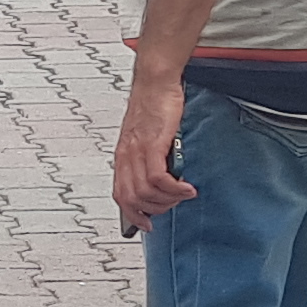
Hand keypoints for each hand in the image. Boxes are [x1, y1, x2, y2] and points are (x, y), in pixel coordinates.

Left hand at [112, 70, 194, 232]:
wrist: (155, 81)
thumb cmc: (153, 105)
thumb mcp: (147, 137)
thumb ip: (149, 158)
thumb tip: (161, 179)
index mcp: (123, 156)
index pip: (120, 196)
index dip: (132, 215)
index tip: (146, 224)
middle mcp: (126, 156)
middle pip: (132, 200)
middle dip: (156, 210)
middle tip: (175, 203)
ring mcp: (137, 151)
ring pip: (146, 193)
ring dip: (169, 200)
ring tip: (184, 194)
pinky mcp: (152, 144)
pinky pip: (158, 178)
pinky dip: (174, 189)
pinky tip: (186, 187)